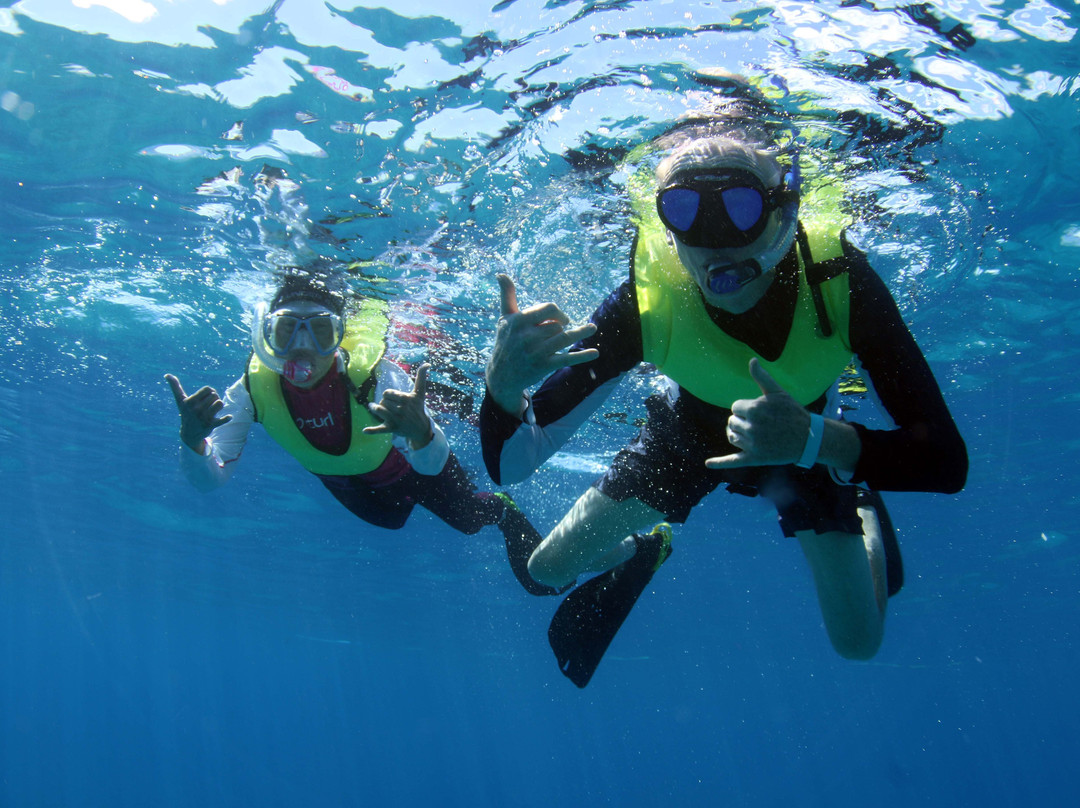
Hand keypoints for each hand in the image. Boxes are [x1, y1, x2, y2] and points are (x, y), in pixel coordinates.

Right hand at [164, 373, 231, 453]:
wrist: (189, 434)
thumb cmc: (186, 413)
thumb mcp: (180, 400)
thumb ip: (175, 386)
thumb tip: (166, 375)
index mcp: (190, 402)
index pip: (208, 389)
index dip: (210, 392)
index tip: (206, 397)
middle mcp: (196, 409)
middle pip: (215, 396)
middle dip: (214, 399)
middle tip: (209, 405)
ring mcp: (203, 418)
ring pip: (220, 403)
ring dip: (219, 406)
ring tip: (214, 410)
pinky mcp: (211, 425)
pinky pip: (223, 419)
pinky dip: (227, 418)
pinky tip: (228, 417)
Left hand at [364, 363, 434, 448]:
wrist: (420, 429)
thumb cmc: (418, 408)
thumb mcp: (419, 393)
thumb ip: (421, 377)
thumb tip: (427, 363)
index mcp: (406, 399)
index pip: (386, 393)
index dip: (387, 395)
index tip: (392, 398)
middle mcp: (401, 409)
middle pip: (382, 401)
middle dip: (384, 403)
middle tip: (390, 407)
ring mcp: (397, 419)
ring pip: (379, 410)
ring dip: (375, 409)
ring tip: (375, 409)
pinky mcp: (392, 428)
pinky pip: (380, 429)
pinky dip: (372, 430)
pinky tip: (364, 430)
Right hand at [485, 274, 598, 415]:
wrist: (501, 375)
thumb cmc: (505, 341)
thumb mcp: (505, 318)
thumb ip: (507, 296)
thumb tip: (501, 274)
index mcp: (519, 321)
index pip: (549, 308)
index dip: (557, 312)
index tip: (558, 318)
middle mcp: (527, 336)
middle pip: (557, 324)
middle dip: (562, 325)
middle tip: (560, 330)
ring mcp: (537, 352)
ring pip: (565, 338)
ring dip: (581, 332)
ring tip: (593, 328)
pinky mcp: (544, 366)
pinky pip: (566, 359)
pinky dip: (582, 356)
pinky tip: (595, 353)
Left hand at [705, 359, 810, 469]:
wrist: (808, 438)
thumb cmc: (792, 412)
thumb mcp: (778, 392)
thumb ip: (762, 377)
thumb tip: (752, 360)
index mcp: (754, 409)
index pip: (735, 407)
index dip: (747, 408)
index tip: (762, 411)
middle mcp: (752, 427)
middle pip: (731, 421)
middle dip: (743, 421)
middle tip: (762, 424)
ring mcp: (752, 445)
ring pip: (732, 436)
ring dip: (739, 434)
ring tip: (756, 434)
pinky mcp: (754, 458)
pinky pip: (732, 460)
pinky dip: (719, 463)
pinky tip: (708, 463)